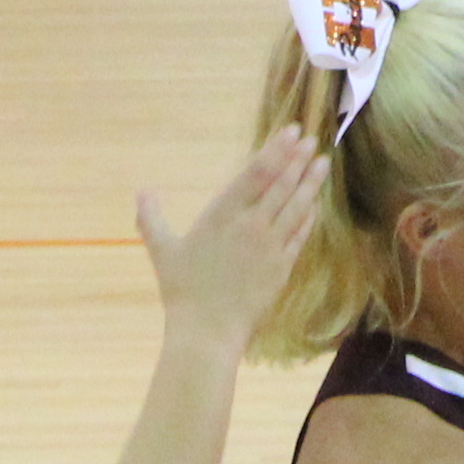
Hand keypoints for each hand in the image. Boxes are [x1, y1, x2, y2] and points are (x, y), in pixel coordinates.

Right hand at [141, 125, 324, 347]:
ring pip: (295, 206)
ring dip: (310, 183)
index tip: (291, 131)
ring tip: (322, 163)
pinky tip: (315, 206)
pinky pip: (300, 235)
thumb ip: (152, 219)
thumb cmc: (183, 291)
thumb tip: (142, 191)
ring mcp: (270, 246)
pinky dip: (308, 217)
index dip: (276, 150)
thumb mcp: (163, 251)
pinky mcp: (282, 267)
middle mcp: (250, 225)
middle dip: (297, 159)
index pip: (256, 173)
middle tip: (312, 139)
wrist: (208, 332)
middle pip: (281, 185)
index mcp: (222, 215)